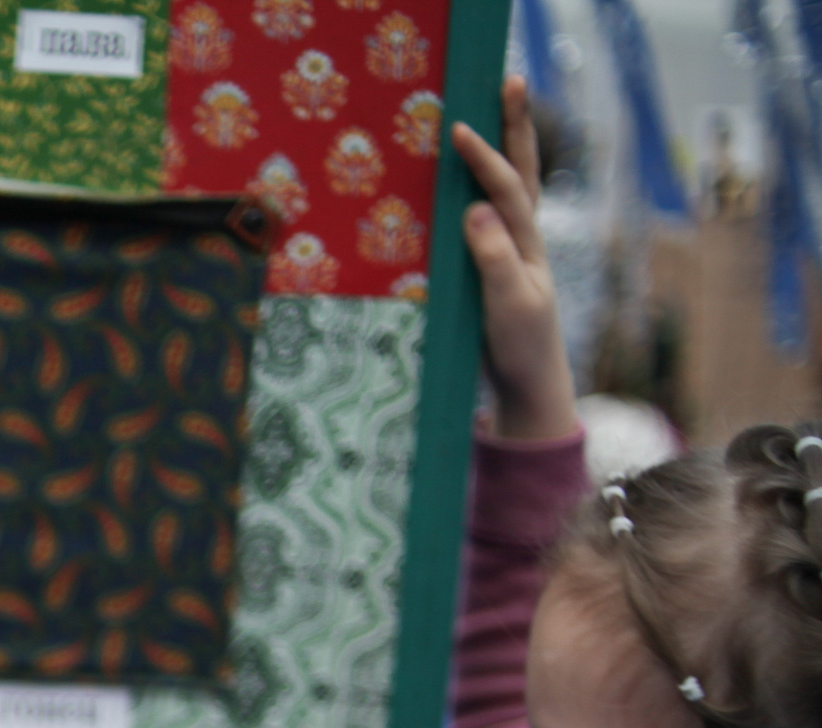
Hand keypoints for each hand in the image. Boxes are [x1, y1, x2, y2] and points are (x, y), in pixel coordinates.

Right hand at [454, 76, 579, 440]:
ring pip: (507, 189)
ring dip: (501, 149)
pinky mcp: (491, 268)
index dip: (486, 159)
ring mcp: (509, 252)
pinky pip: (484, 218)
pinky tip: (456, 181)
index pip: (508, 189)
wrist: (530, 386)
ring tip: (488, 114)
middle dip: (516, 126)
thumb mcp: (509, 305)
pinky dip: (476, 190)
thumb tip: (475, 208)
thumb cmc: (522, 348)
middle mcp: (522, 238)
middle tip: (510, 81)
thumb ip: (496, 257)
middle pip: (522, 170)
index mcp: (527, 244)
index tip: (460, 130)